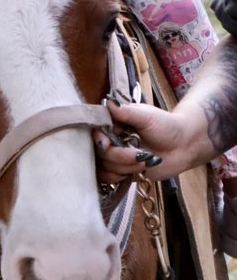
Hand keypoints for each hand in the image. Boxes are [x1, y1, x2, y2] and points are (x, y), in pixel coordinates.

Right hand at [96, 99, 212, 181]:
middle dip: (118, 156)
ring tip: (144, 161)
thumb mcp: (146, 116)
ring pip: (105, 167)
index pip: (95, 131)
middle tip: (139, 154)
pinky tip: (136, 171)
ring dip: (125, 167)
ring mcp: (116, 156)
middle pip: (100, 152)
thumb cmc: (167, 125)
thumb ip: (126, 112)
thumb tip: (108, 102)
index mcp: (114, 123)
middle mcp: (112, 139)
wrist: (184, 145)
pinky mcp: (123, 170)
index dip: (99, 140)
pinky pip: (110, 178)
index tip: (107, 143)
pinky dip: (120, 177)